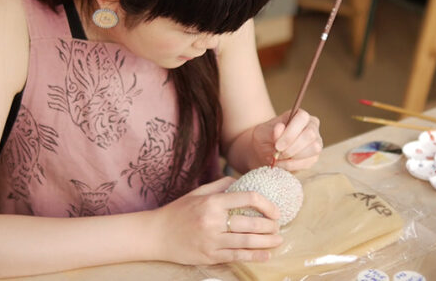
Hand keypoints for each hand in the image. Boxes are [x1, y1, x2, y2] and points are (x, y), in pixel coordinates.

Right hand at [151, 177, 282, 264]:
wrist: (156, 234)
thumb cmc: (178, 211)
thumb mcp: (197, 193)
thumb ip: (221, 185)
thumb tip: (242, 180)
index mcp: (212, 202)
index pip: (247, 198)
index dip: (266, 204)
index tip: (275, 210)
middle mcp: (213, 221)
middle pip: (250, 223)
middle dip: (270, 226)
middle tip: (279, 226)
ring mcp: (211, 241)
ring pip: (246, 242)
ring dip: (267, 242)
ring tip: (278, 240)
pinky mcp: (209, 256)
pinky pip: (236, 256)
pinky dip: (254, 256)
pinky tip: (266, 255)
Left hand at [252, 109, 322, 170]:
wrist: (265, 150)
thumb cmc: (266, 137)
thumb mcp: (263, 133)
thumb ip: (272, 131)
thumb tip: (280, 128)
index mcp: (300, 115)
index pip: (302, 118)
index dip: (290, 133)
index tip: (277, 146)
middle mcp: (312, 126)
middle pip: (310, 135)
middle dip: (292, 148)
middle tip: (277, 154)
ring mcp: (316, 142)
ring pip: (314, 149)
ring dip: (293, 157)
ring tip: (278, 158)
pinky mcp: (314, 157)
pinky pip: (309, 162)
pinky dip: (292, 165)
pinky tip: (281, 164)